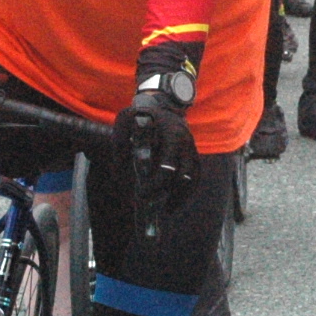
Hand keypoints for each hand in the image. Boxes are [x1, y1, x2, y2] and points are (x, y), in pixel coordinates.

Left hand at [115, 86, 198, 201]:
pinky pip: (196, 177)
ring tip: (167, 210)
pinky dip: (187, 192)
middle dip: (168, 194)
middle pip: (183, 177)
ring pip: (193, 179)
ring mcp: (192, 149)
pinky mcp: (193, 155)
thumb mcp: (125, 121)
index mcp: (172, 135)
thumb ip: (120, 144)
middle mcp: (186, 143)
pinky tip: (174, 203)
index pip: (168, 166)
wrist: (164, 105)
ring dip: (181, 197)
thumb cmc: (142, 115)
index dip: (156, 184)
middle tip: (152, 206)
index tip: (142, 195)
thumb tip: (119, 176)